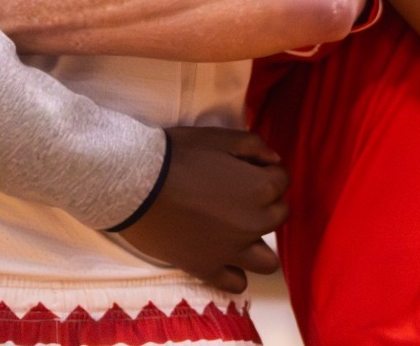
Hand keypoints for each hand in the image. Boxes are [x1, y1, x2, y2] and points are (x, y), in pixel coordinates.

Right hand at [116, 126, 288, 292]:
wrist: (137, 183)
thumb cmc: (178, 155)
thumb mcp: (219, 137)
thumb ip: (254, 145)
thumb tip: (274, 160)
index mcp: (260, 189)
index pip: (282, 181)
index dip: (265, 170)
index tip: (245, 167)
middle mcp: (254, 224)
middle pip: (278, 216)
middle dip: (264, 203)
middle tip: (236, 193)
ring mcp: (232, 251)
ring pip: (267, 260)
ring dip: (258, 244)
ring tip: (238, 231)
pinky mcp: (207, 268)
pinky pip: (236, 283)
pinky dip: (234, 272)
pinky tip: (223, 257)